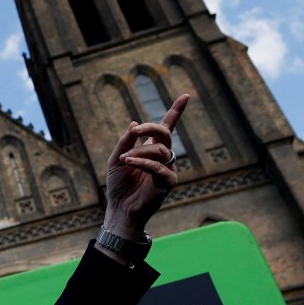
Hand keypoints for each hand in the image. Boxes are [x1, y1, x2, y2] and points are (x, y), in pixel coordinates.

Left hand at [103, 94, 188, 240]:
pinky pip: (158, 167)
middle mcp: (162, 156)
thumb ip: (125, 141)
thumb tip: (134, 124)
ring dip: (139, 151)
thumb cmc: (119, 184)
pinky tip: (130, 162)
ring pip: (159, 150)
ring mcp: (167, 169)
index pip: (167, 126)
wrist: (120, 208)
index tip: (186, 95)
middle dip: (150, 127)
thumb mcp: (117, 158)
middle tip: (135, 130)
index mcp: (151, 147)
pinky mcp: (168, 183)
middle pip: (165, 133)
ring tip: (125, 159)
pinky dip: (143, 162)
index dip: (176, 111)